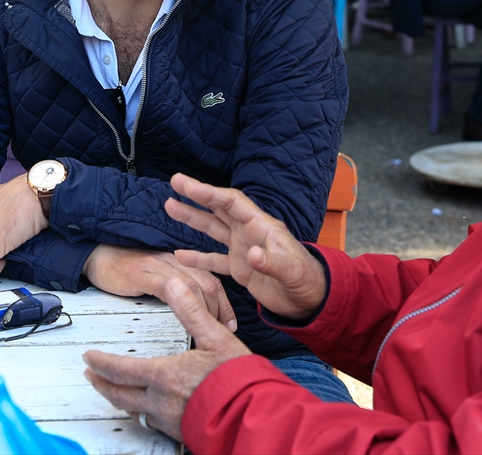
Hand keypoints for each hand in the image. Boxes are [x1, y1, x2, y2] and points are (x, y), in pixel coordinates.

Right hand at [84, 244, 237, 330]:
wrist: (97, 257)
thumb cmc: (126, 270)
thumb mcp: (156, 278)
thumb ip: (175, 289)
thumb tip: (193, 313)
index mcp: (179, 262)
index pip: (211, 280)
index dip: (224, 302)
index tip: (230, 323)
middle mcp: (173, 261)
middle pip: (207, 282)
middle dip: (219, 308)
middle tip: (223, 330)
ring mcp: (158, 266)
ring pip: (192, 284)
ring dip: (203, 309)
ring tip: (207, 328)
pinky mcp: (143, 273)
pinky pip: (167, 287)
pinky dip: (179, 302)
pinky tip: (183, 316)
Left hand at [84, 278, 250, 440]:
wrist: (255, 415)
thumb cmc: (238, 377)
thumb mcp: (216, 337)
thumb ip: (192, 311)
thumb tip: (174, 283)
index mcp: (164, 375)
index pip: (121, 369)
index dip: (101, 363)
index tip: (89, 357)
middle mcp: (160, 401)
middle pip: (119, 394)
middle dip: (102, 383)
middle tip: (91, 375)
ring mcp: (168, 420)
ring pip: (133, 411)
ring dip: (118, 399)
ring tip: (112, 389)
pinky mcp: (178, 431)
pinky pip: (150, 422)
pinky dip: (140, 412)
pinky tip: (144, 407)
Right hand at [165, 174, 326, 320]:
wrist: (311, 300)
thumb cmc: (306, 280)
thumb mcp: (291, 271)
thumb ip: (272, 262)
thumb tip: (252, 254)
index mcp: (261, 226)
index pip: (231, 202)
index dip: (208, 192)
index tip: (187, 185)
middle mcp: (249, 233)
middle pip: (219, 208)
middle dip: (196, 196)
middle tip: (174, 182)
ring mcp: (243, 249)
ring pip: (213, 229)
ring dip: (193, 219)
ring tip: (170, 206)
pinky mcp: (241, 269)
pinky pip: (215, 259)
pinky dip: (198, 257)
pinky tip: (180, 255)